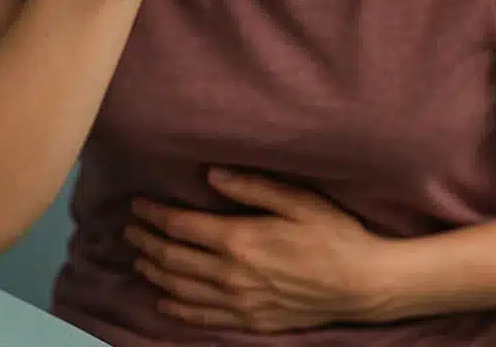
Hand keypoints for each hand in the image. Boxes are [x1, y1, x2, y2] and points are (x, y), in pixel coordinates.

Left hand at [124, 169, 387, 332]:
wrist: (366, 285)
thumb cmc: (333, 234)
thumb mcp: (296, 199)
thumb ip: (250, 186)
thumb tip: (209, 174)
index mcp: (239, 240)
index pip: (179, 227)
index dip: (153, 215)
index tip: (136, 205)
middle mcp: (232, 275)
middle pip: (173, 258)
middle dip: (145, 242)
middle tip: (129, 230)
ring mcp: (241, 302)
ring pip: (181, 289)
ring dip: (154, 272)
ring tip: (138, 259)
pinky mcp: (252, 321)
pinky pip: (204, 318)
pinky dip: (178, 309)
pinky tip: (162, 300)